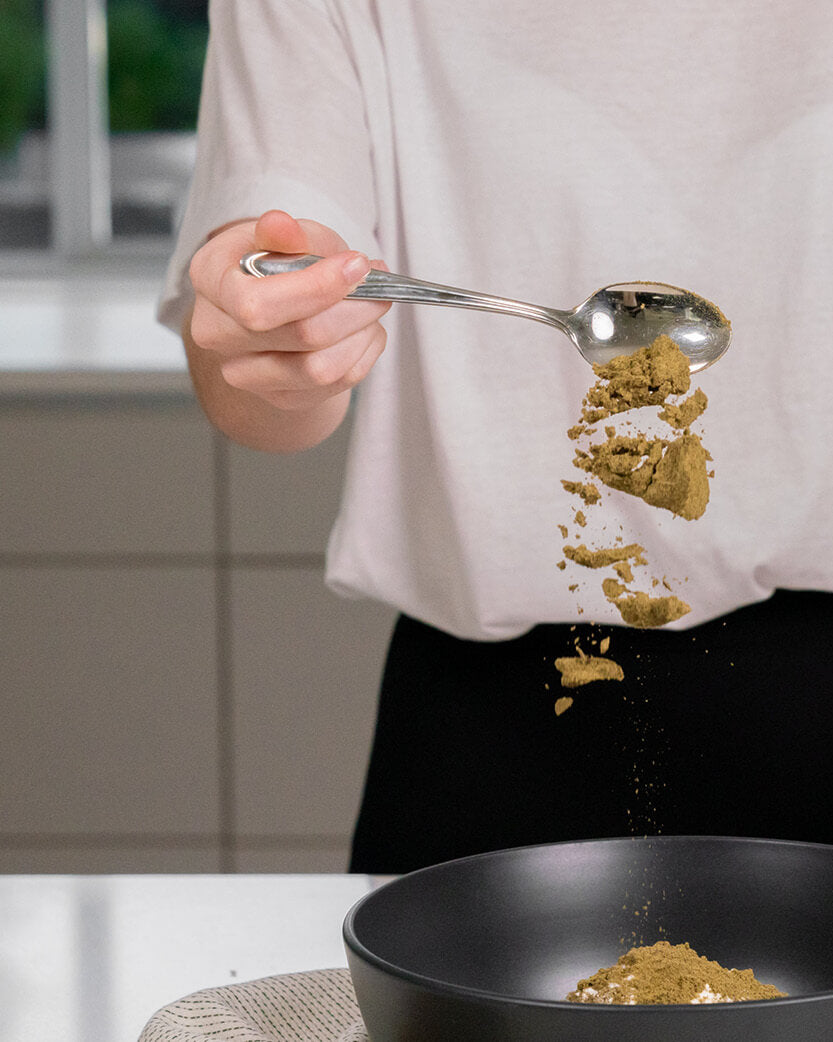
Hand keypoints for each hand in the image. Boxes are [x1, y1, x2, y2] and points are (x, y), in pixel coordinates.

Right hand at [188, 209, 390, 413]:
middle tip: (378, 286)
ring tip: (373, 308)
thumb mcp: (283, 235)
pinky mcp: (279, 397)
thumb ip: (284, 233)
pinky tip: (366, 332)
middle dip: (353, 309)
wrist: (273, 305)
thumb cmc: (278, 262)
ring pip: (321, 369)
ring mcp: (244, 373)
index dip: (316, 288)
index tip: (357, 265)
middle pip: (301, 336)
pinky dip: (363, 355)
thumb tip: (280, 225)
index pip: (258, 304)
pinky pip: (335, 385)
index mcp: (209, 280)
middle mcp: (215, 333)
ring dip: (361, 335)